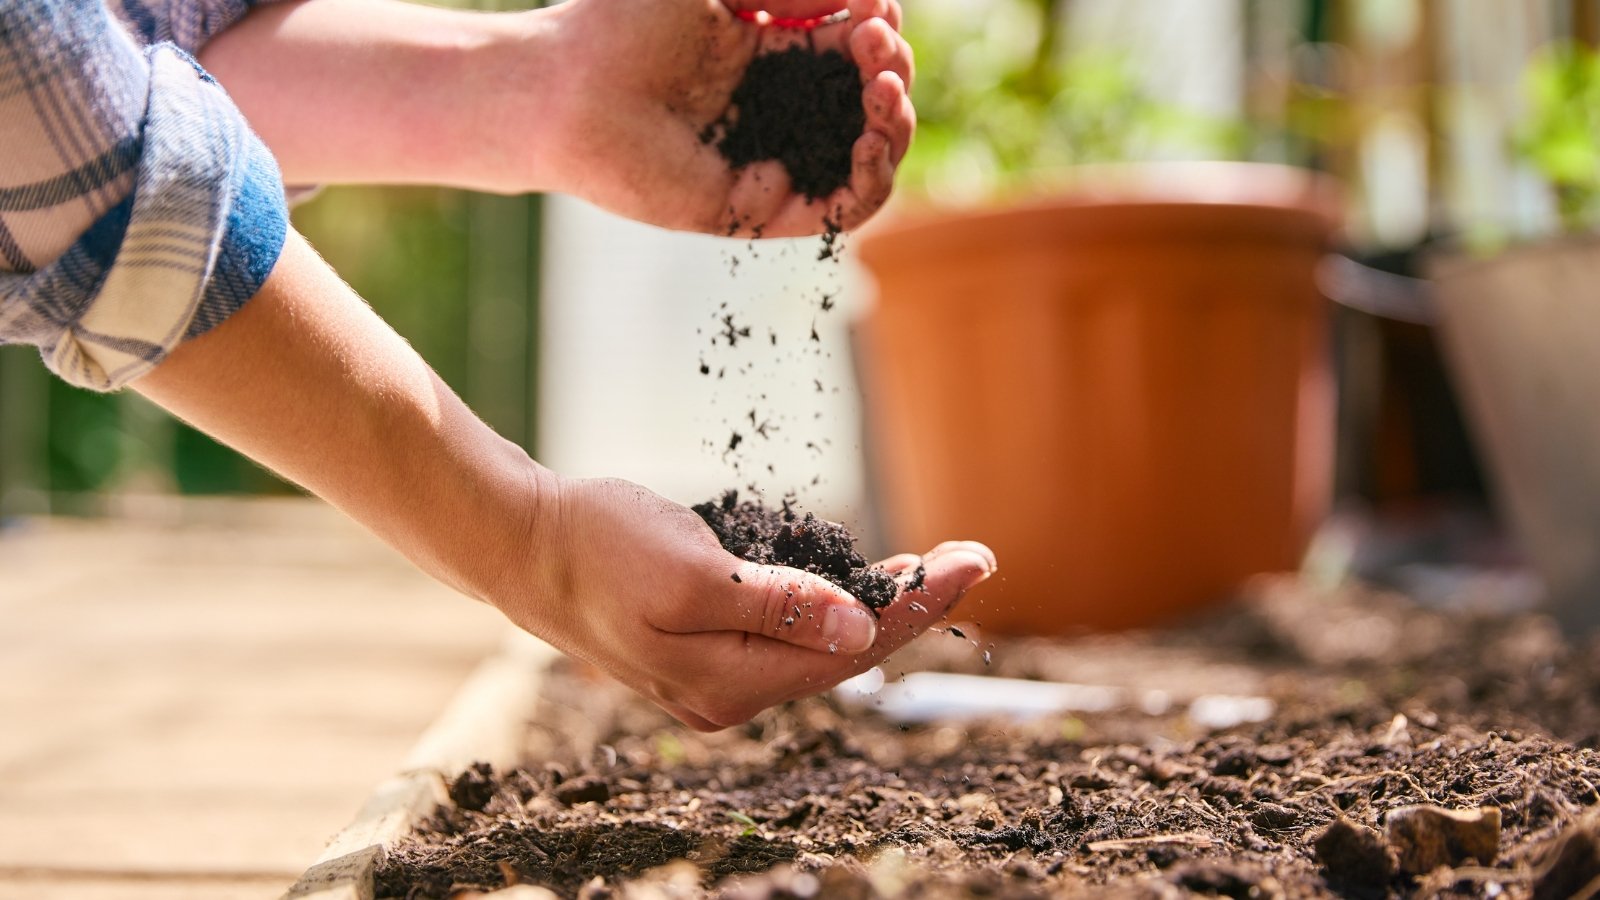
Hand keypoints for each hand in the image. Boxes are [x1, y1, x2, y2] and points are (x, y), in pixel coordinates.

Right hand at [493, 476, 992, 730]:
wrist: (524, 547)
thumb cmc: (598, 549)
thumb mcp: (691, 573)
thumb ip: (777, 607)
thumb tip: (861, 634)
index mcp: (728, 683)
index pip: (850, 651)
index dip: (916, 607)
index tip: (973, 562)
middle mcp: (726, 696)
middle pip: (842, 657)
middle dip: (909, 608)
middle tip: (971, 558)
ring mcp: (712, 680)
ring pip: (816, 650)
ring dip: (876, 610)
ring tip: (930, 571)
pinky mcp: (700, 652)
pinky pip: (784, 640)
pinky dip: (829, 611)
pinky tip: (855, 586)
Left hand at [536, 0, 914, 236]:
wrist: (565, 87)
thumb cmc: (621, 22)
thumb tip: (871, 0)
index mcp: (766, 55)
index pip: (854, 55)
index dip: (880, 37)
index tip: (874, 16)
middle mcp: (772, 113)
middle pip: (870, 108)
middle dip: (893, 76)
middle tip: (875, 51)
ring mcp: (766, 163)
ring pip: (864, 164)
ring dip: (893, 130)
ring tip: (883, 94)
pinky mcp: (752, 211)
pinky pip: (832, 212)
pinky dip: (866, 182)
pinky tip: (866, 139)